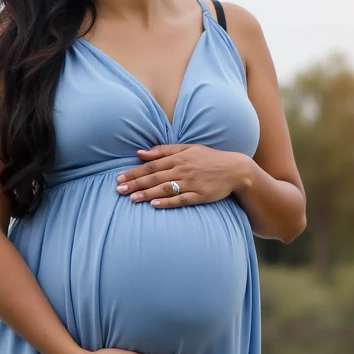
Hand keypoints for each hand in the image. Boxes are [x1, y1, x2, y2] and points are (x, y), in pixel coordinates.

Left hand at [115, 144, 252, 208]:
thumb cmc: (208, 158)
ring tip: (132, 198)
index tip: (119, 178)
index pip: (151, 165)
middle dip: (135, 183)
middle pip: (154, 177)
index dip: (134, 172)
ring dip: (147, 194)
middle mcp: (182, 169)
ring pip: (165, 189)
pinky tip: (155, 205)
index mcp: (178, 158)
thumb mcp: (187, 148)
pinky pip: (181, 200)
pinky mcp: (200, 196)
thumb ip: (164, 150)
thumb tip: (140, 153)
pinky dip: (167, 202)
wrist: (234, 169)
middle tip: (119, 190)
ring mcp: (191, 183)